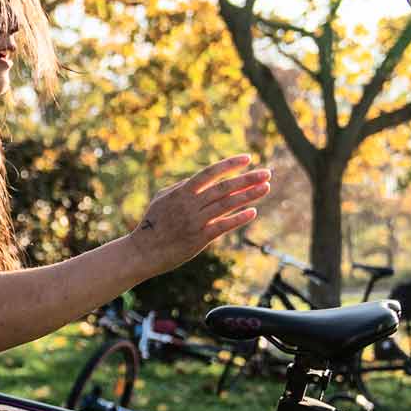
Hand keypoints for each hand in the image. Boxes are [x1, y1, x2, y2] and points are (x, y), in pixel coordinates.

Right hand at [132, 154, 270, 268]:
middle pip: (224, 188)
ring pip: (227, 205)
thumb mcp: (162, 199)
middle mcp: (190, 204)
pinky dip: (238, 218)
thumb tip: (199, 178)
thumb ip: (181, 186)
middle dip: (247, 179)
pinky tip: (252, 212)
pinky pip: (223, 226)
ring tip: (266, 188)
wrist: (142, 252)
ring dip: (249, 195)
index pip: (210, 172)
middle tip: (267, 172)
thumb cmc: (152, 224)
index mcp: (182, 192)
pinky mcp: (199, 239)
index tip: (248, 158)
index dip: (230, 164)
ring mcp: (196, 222)